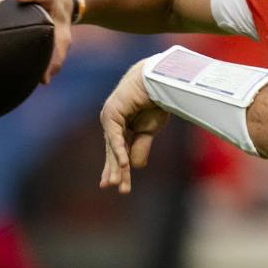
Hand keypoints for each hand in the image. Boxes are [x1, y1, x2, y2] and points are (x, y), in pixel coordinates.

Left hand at [99, 58, 169, 193]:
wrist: (158, 80)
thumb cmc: (155, 101)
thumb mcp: (149, 130)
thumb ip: (141, 147)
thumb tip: (134, 166)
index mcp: (122, 127)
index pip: (119, 152)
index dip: (118, 169)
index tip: (116, 185)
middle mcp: (113, 123)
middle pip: (113, 152)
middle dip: (114, 170)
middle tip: (113, 187)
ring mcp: (110, 118)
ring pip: (113, 147)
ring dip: (115, 165)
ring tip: (115, 182)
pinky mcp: (111, 113)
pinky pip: (115, 136)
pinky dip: (119, 150)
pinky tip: (124, 164)